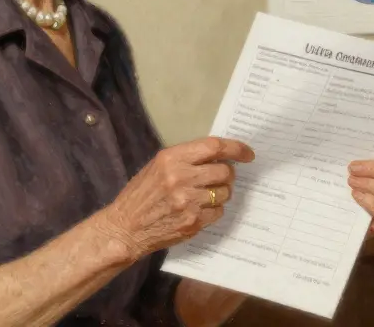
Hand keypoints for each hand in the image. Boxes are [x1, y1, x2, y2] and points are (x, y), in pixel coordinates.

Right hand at [104, 137, 254, 257]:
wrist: (125, 227)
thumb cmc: (141, 194)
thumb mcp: (158, 167)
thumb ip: (186, 159)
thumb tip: (220, 156)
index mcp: (171, 158)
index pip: (214, 147)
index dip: (236, 148)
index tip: (248, 153)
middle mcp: (181, 177)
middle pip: (224, 170)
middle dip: (227, 174)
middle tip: (220, 178)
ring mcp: (188, 201)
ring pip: (225, 192)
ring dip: (221, 193)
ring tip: (204, 195)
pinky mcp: (192, 221)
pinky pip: (218, 211)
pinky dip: (213, 210)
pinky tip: (198, 210)